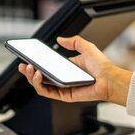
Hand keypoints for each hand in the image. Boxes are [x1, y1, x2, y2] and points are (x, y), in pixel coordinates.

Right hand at [18, 36, 132, 105]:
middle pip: (40, 77)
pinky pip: (47, 92)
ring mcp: (62, 87)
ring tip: (30, 69)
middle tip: (23, 64)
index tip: (27, 57)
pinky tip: (38, 75)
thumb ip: (73, 41)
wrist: (110, 79)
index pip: (46, 66)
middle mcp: (62, 78)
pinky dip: (39, 85)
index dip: (35, 62)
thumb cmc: (102, 66)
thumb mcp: (86, 47)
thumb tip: (59, 39)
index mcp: (66, 68)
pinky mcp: (64, 95)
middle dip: (28, 71)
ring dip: (32, 78)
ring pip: (40, 85)